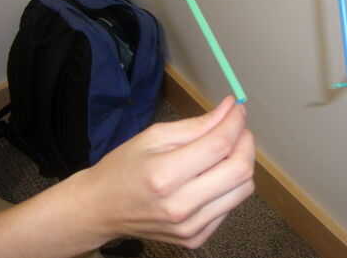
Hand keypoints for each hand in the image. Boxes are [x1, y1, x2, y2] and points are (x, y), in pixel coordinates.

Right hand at [77, 96, 254, 248]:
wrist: (100, 209)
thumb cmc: (124, 168)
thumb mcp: (154, 136)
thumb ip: (197, 125)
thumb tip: (229, 109)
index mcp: (165, 176)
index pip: (219, 145)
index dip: (235, 122)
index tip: (238, 108)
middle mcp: (180, 206)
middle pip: (240, 170)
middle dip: (246, 142)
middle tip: (237, 127)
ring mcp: (190, 227)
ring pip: (243, 189)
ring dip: (242, 163)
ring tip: (225, 150)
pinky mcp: (196, 238)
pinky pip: (231, 205)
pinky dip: (229, 185)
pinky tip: (211, 175)